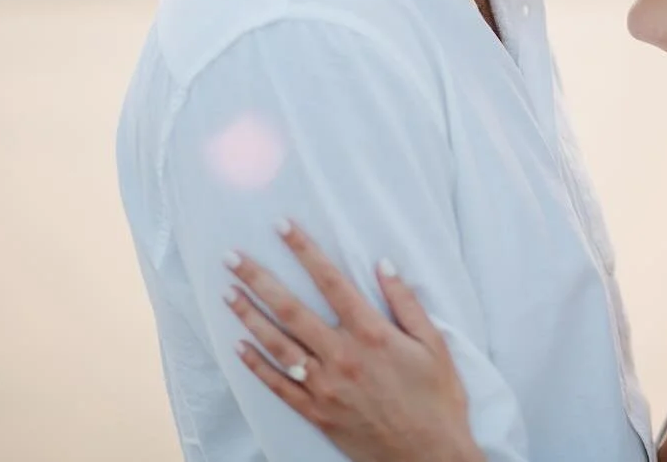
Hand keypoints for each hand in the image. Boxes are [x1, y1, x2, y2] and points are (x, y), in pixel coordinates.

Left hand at [223, 220, 482, 461]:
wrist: (430, 457)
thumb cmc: (437, 399)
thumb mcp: (433, 344)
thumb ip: (405, 302)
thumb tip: (383, 264)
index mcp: (371, 334)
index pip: (330, 281)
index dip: (304, 250)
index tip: (282, 226)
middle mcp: (342, 356)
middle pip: (291, 309)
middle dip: (259, 279)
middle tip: (232, 257)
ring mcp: (325, 387)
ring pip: (278, 345)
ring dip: (249, 317)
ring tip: (228, 293)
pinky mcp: (317, 414)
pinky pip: (280, 386)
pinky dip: (257, 366)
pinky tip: (240, 347)